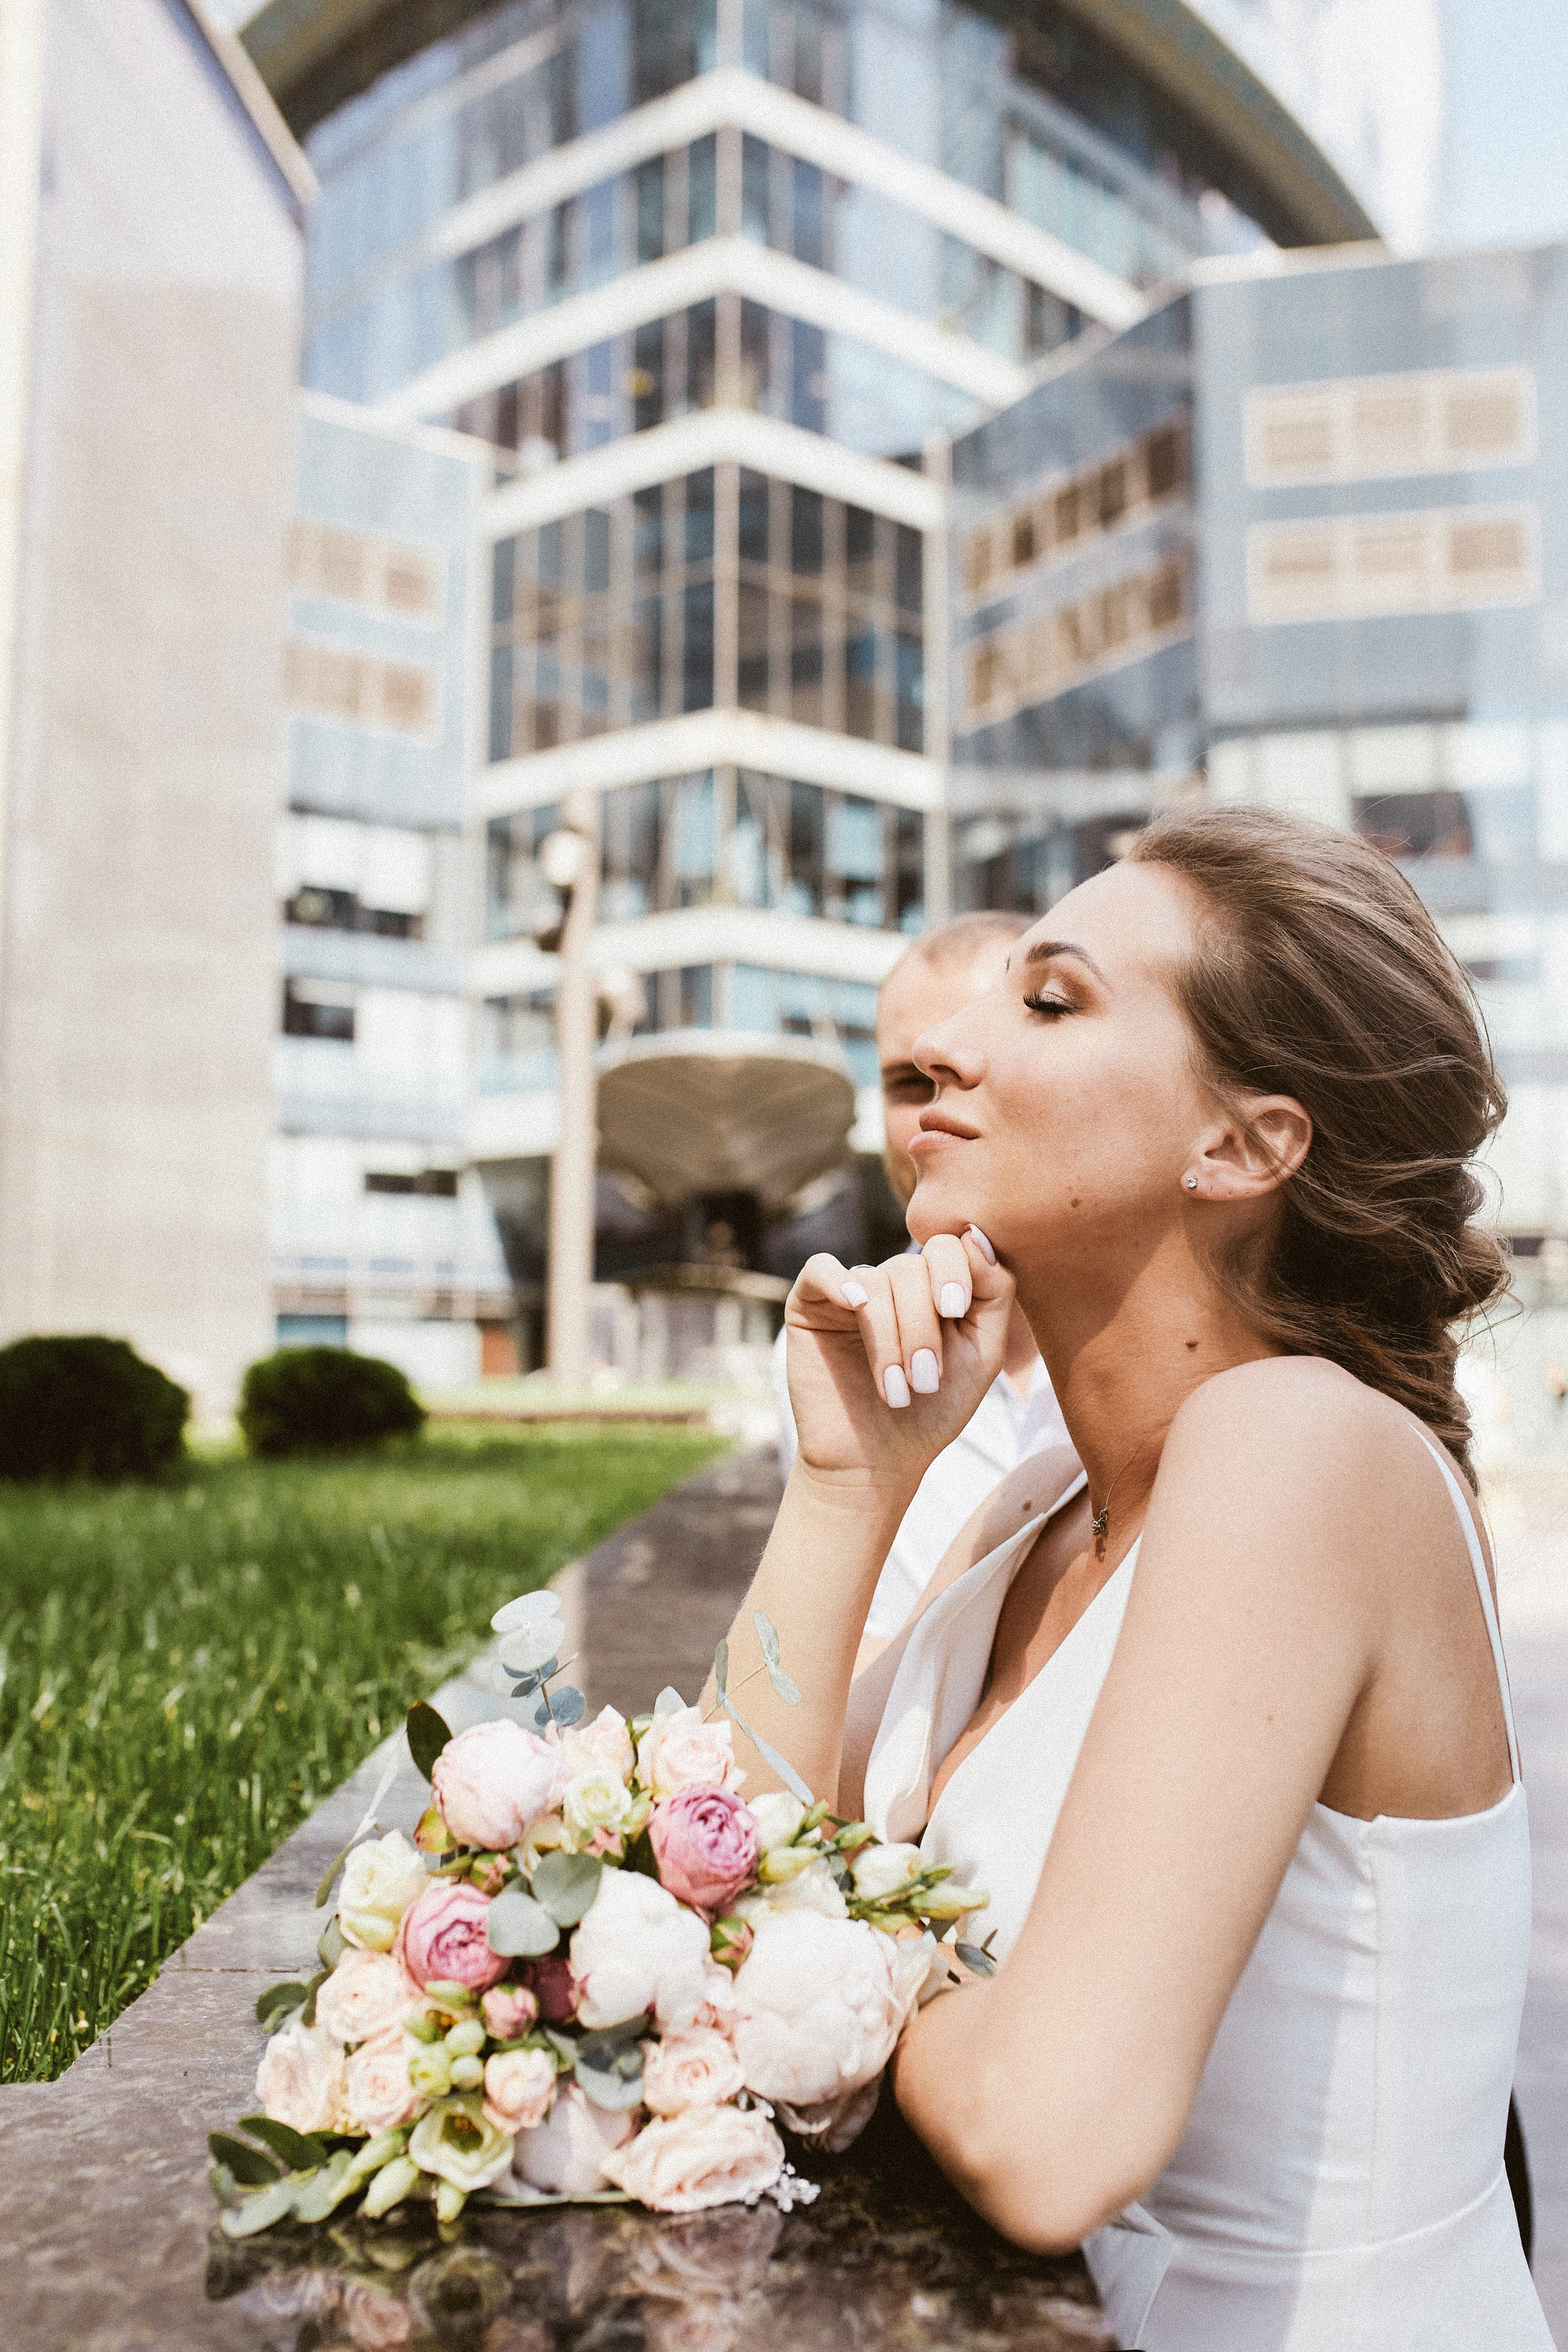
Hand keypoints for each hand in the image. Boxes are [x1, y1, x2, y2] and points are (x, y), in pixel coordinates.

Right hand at [784, 1227, 1013, 1493]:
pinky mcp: (810, 1306)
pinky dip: (838, 1281)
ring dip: (889, 1340)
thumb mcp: (982, 1353)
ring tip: (894, 1391)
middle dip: (922, 1326)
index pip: (951, 1246)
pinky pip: (820, 1269)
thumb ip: (993, 1292)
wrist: (876, 1463)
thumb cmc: (932, 1413)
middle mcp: (895, 1283)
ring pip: (874, 1282)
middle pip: (912, 1267)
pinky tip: (853, 1304)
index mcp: (936, 1288)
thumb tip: (977, 1235)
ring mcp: (851, 1292)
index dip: (956, 1271)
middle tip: (925, 1381)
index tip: (956, 1311)